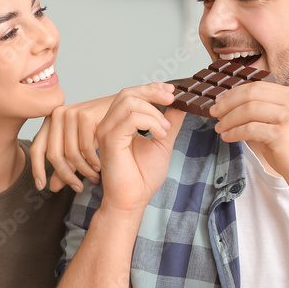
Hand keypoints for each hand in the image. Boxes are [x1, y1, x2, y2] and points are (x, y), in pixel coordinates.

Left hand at [30, 96, 113, 192]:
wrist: (123, 109)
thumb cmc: (99, 128)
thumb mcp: (79, 148)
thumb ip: (65, 165)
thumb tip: (51, 187)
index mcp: (50, 121)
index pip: (37, 149)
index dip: (37, 170)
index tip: (41, 187)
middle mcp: (57, 115)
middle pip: (53, 155)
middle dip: (65, 176)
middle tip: (78, 188)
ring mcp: (71, 113)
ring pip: (71, 154)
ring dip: (83, 171)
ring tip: (94, 178)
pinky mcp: (85, 116)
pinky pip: (85, 149)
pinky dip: (93, 162)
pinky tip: (100, 167)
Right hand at [95, 84, 183, 213]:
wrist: (133, 199)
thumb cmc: (142, 177)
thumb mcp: (162, 142)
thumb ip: (170, 122)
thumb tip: (181, 105)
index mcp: (120, 123)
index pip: (131, 94)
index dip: (151, 88)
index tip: (171, 92)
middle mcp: (110, 124)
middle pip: (128, 92)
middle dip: (152, 92)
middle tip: (171, 100)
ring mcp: (107, 130)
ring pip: (129, 102)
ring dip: (153, 111)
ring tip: (164, 129)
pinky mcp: (110, 140)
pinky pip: (130, 118)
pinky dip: (150, 122)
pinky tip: (159, 135)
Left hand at [209, 81, 288, 193]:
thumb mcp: (281, 123)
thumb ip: (262, 112)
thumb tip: (229, 106)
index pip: (258, 86)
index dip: (234, 93)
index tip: (220, 101)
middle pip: (251, 93)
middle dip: (228, 103)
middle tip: (214, 112)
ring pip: (248, 109)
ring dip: (229, 119)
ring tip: (219, 128)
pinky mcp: (282, 133)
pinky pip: (249, 129)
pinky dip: (234, 133)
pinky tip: (228, 138)